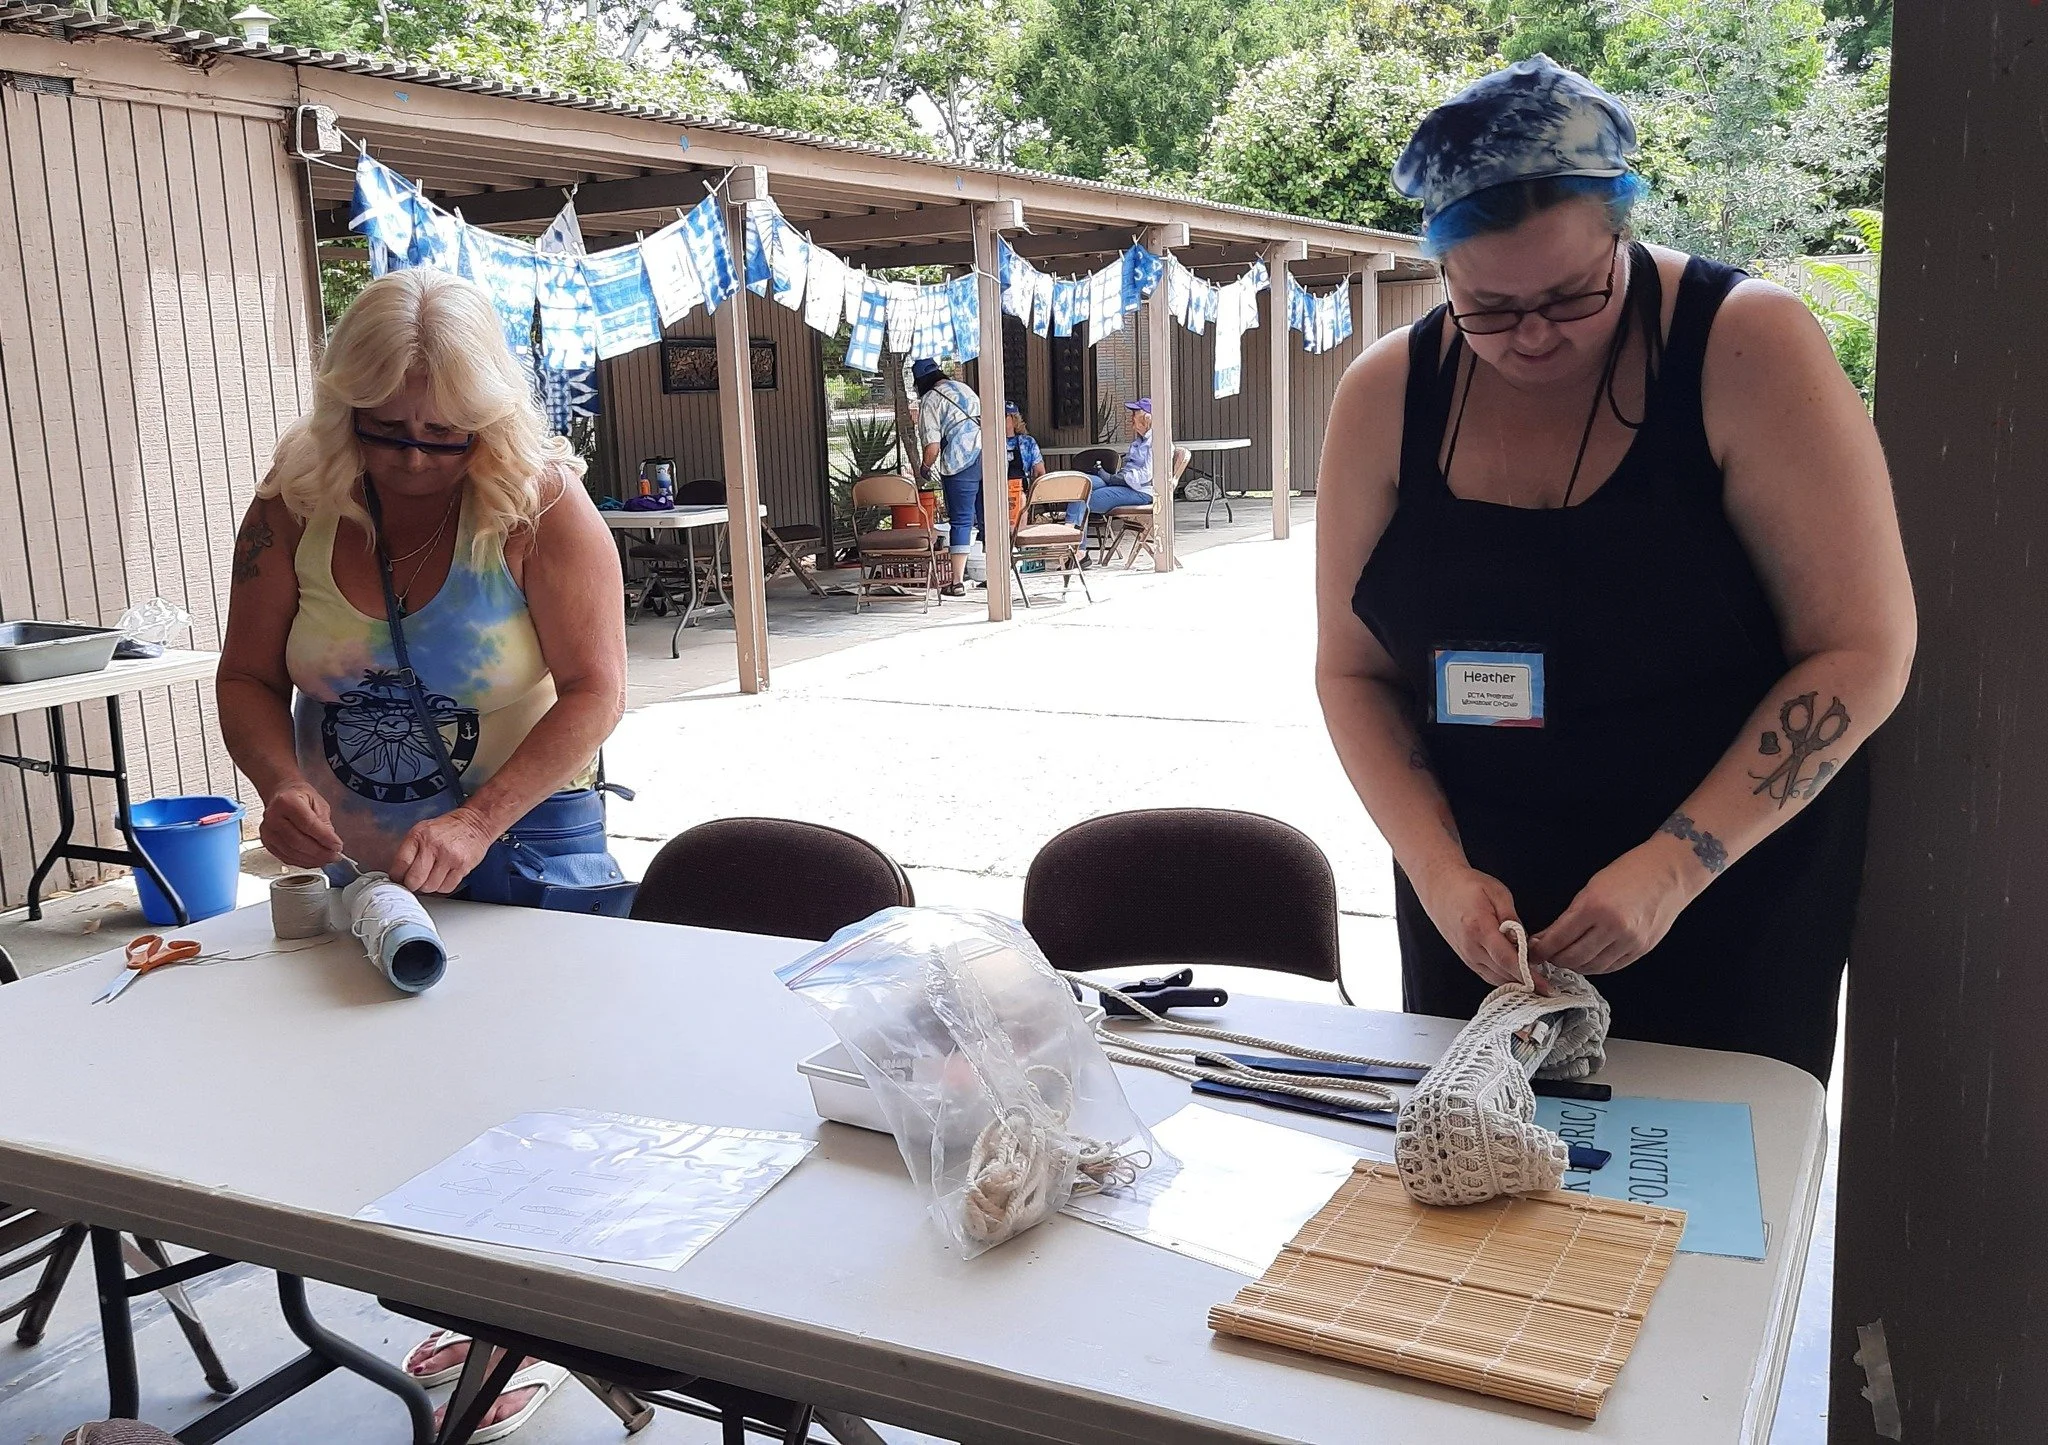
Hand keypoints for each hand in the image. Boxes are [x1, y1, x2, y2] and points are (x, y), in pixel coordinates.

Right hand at [259, 781, 342, 868]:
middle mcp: (273, 817)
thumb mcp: (318, 803)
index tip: (338, 845)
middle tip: (335, 855)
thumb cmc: (300, 797)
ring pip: (291, 852)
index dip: (324, 838)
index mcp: (286, 802)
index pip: (308, 824)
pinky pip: (285, 857)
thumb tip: (331, 844)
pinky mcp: (267, 842)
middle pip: (298, 841)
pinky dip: (302, 862)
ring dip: (312, 860)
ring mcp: (268, 831)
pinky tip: (314, 861)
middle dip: (320, 852)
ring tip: (327, 859)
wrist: (282, 795)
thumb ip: (324, 823)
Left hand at [390, 808, 496, 894]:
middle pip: (415, 880)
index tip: (399, 879)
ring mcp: (449, 857)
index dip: (397, 876)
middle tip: (414, 882)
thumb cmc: (448, 828)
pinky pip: (446, 888)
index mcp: (419, 835)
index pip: (401, 864)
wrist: (476, 823)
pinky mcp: (463, 867)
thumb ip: (409, 850)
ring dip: (428, 887)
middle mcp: (433, 846)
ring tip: (431, 877)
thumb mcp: (423, 830)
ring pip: (430, 887)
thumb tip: (398, 874)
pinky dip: (442, 887)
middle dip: (412, 885)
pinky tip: (443, 877)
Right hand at [1410, 860, 1546, 992]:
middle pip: (1502, 973)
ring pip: (1495, 978)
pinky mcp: (1466, 958)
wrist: (1440, 887)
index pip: (1506, 959)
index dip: (1527, 974)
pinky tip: (1516, 973)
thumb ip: (1512, 919)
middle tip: (1547, 983)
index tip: (1542, 984)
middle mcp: (1471, 946)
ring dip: (1515, 981)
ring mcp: (1466, 955)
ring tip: (1534, 978)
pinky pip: (1487, 975)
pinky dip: (1503, 977)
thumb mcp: (1498, 893)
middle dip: (1526, 980)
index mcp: (1479, 928)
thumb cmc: (1466, 886)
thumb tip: (1523, 941)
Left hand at [1531, 842, 1698, 975]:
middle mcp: (1612, 927)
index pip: (1558, 938)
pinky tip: (1587, 961)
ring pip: (1592, 966)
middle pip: (1573, 957)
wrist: (1670, 872)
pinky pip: (1612, 966)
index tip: (1532, 951)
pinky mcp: (1641, 949)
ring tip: (1564, 959)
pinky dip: (1595, 967)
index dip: (1541, 948)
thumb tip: (1548, 936)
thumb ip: (1571, 915)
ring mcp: (1629, 941)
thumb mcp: (1592, 886)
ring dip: (1574, 966)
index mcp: (1594, 906)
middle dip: (1554, 959)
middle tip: (1546, 956)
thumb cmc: (1629, 872)